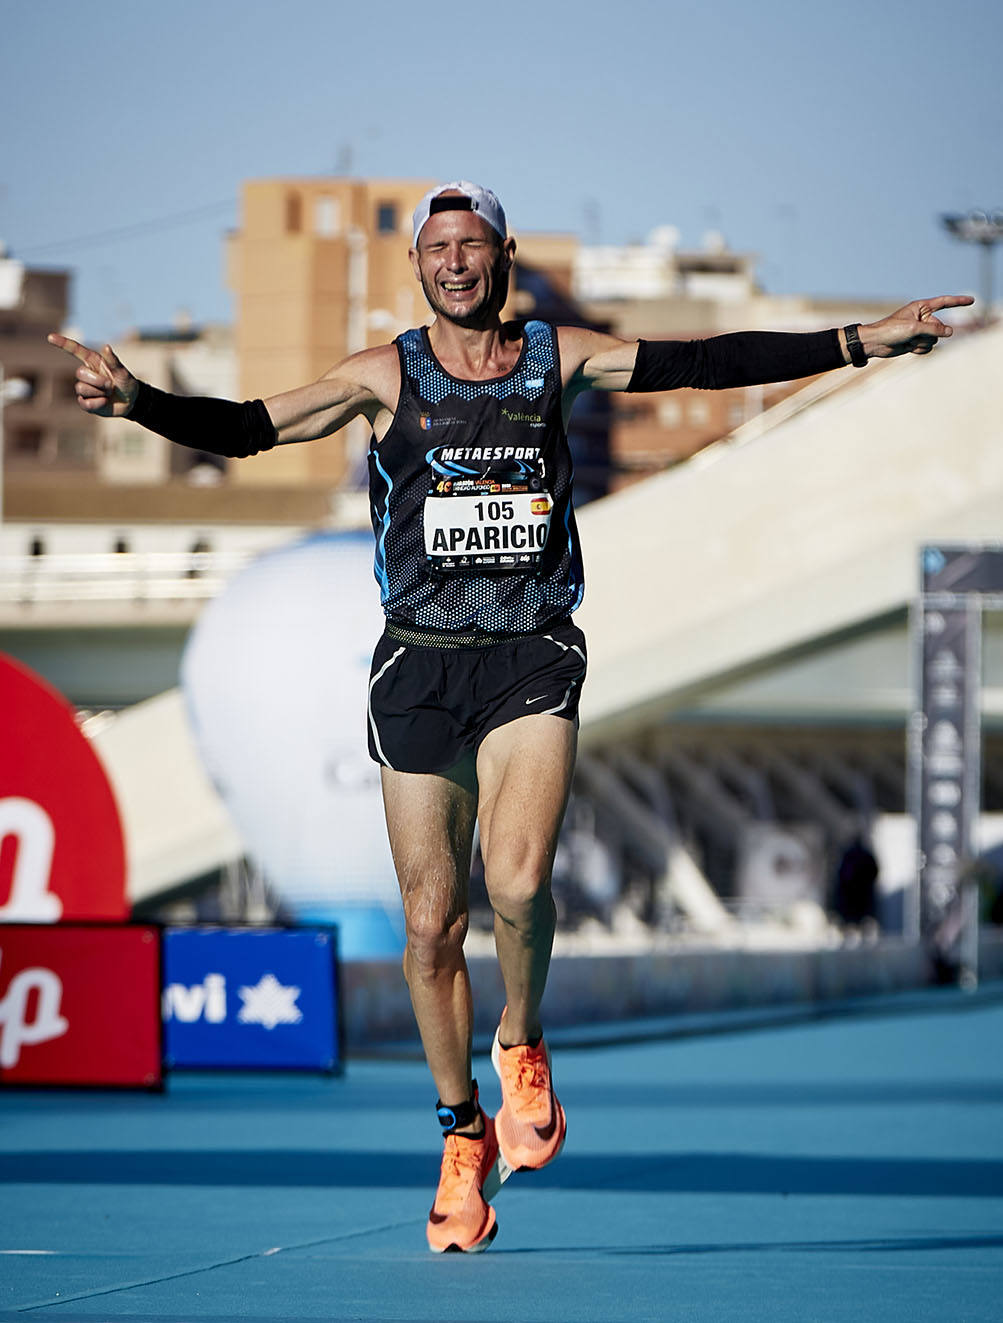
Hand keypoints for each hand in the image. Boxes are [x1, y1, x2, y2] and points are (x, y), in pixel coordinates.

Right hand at [47, 333, 138, 416]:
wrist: (131, 402)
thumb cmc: (126, 382)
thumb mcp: (122, 371)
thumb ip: (113, 361)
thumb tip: (106, 347)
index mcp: (93, 361)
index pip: (75, 350)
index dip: (62, 343)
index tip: (50, 337)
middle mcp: (86, 373)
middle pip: (79, 373)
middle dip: (98, 381)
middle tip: (110, 385)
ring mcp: (84, 388)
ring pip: (81, 388)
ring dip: (99, 392)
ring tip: (109, 393)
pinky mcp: (85, 402)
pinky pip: (84, 403)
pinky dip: (97, 403)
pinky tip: (104, 402)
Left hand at [859, 294, 974, 359]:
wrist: (876, 343)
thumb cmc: (891, 330)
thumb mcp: (914, 328)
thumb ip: (934, 329)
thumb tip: (950, 332)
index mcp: (921, 307)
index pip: (944, 302)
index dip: (958, 302)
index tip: (971, 300)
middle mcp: (923, 318)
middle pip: (939, 328)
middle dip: (929, 334)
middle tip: (914, 335)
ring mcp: (920, 330)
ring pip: (934, 339)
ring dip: (922, 343)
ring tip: (908, 341)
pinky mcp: (916, 341)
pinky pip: (927, 347)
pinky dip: (919, 349)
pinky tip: (908, 347)